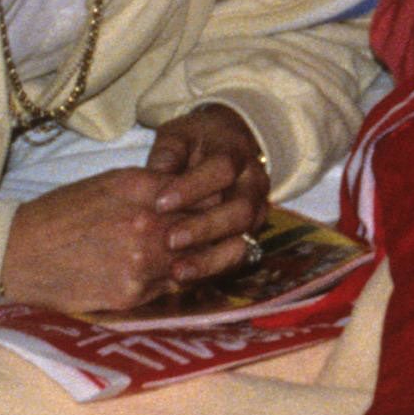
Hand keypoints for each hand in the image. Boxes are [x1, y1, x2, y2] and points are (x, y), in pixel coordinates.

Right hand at [0, 167, 231, 314]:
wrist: (18, 255)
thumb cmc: (60, 215)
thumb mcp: (109, 184)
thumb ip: (153, 186)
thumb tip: (192, 192)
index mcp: (141, 187)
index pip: (205, 190)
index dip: (217, 198)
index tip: (222, 203)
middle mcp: (148, 223)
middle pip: (209, 227)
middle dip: (219, 229)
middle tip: (229, 231)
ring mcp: (143, 261)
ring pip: (196, 261)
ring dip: (204, 259)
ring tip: (205, 256)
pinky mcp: (134, 294)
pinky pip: (172, 287)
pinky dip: (177, 281)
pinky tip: (172, 275)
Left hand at [143, 102, 274, 269]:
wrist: (229, 143)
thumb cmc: (196, 141)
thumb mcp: (179, 136)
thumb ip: (168, 153)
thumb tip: (156, 173)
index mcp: (236, 153)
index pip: (222, 168)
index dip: (193, 187)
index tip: (160, 203)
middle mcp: (254, 183)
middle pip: (240, 209)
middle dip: (205, 227)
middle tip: (170, 240)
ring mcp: (257, 211)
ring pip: (244, 238)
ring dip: (211, 257)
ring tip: (178, 271)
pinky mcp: (250, 234)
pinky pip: (238, 257)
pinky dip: (213, 269)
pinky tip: (186, 278)